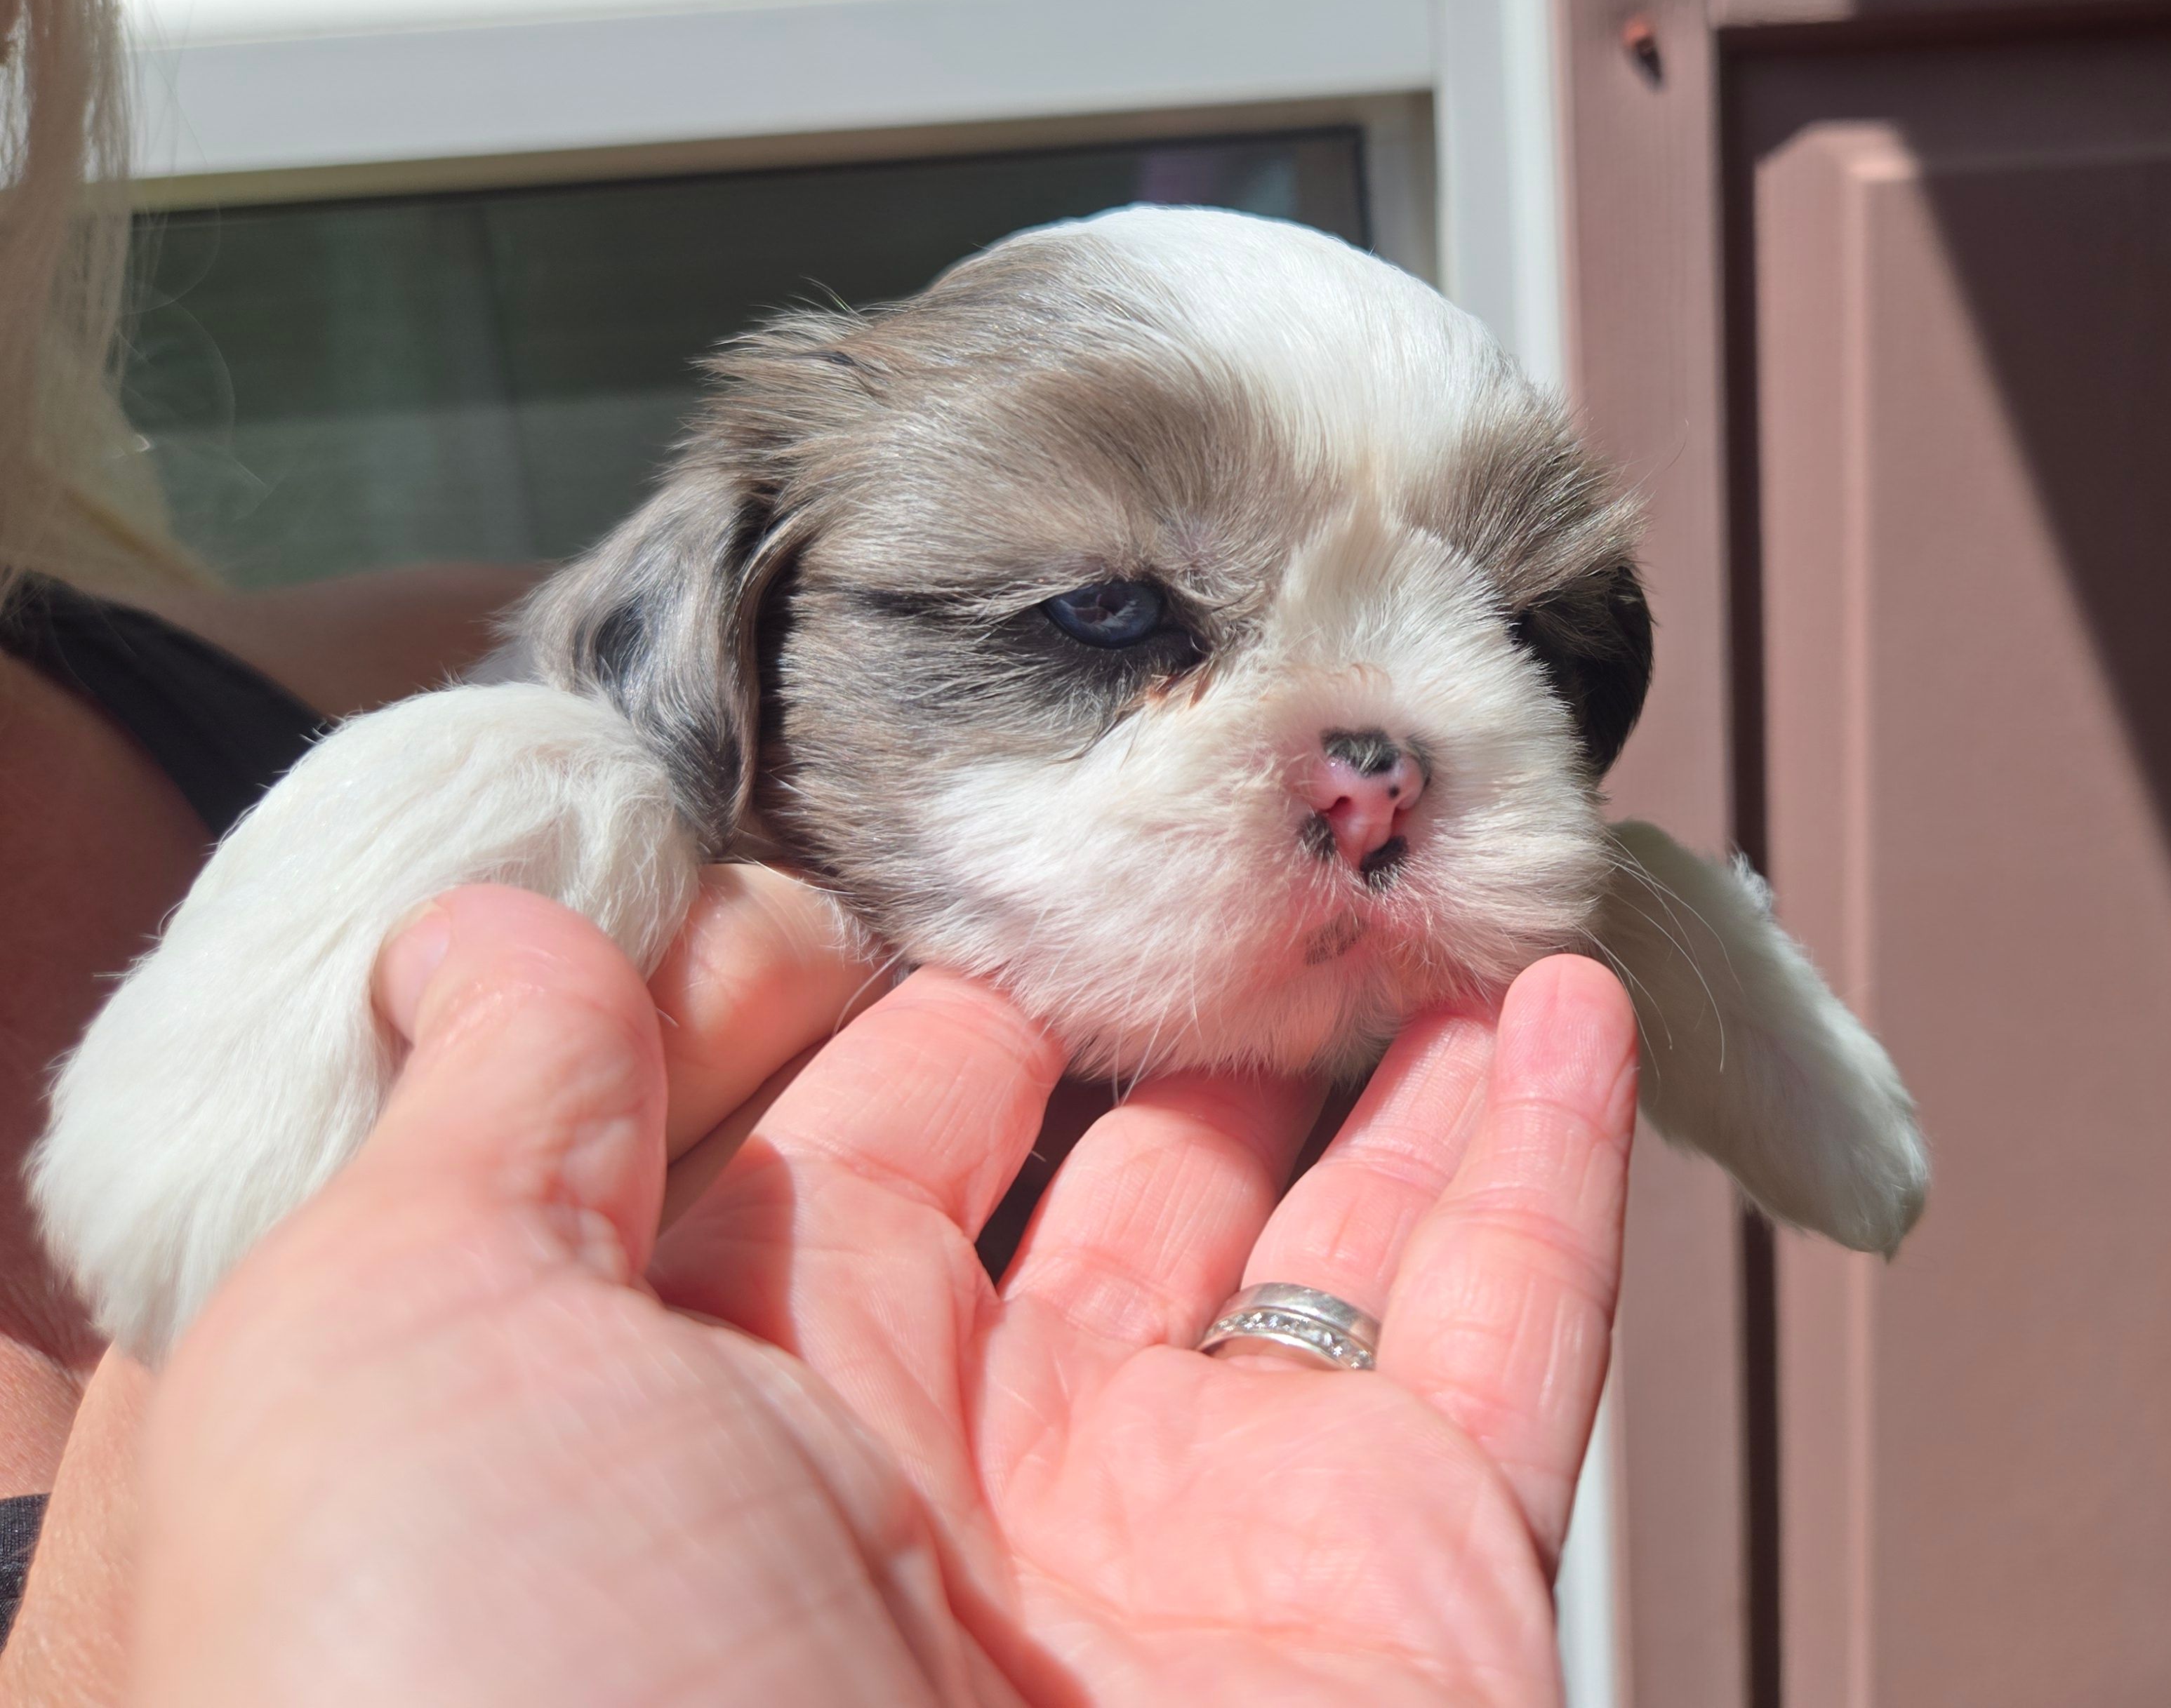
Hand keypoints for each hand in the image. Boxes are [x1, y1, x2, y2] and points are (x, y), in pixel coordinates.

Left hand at [126, 887, 1636, 1704]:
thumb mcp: (384, 1380)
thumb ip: (466, 1131)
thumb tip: (485, 932)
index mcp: (703, 1413)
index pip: (812, 1122)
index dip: (884, 961)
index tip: (967, 804)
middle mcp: (953, 1472)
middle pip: (1081, 1160)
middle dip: (1146, 991)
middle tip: (1219, 820)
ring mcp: (1193, 1534)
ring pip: (1317, 1224)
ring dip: (1376, 1048)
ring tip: (1413, 874)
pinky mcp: (1402, 1588)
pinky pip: (1506, 1328)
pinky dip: (1555, 1160)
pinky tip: (1562, 1001)